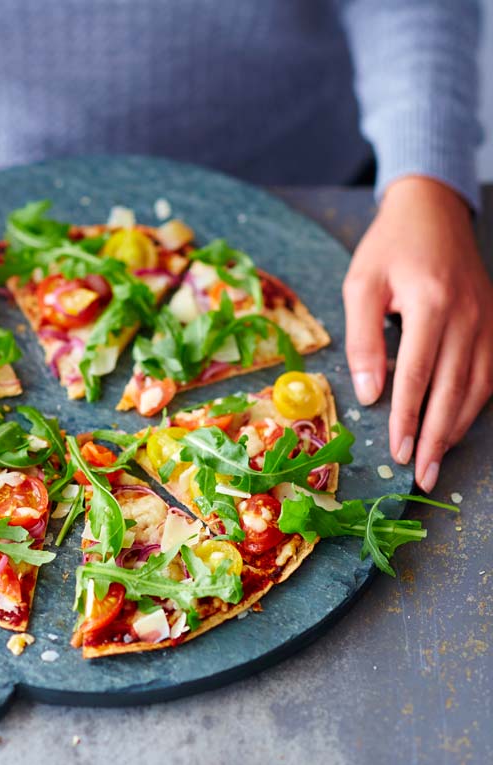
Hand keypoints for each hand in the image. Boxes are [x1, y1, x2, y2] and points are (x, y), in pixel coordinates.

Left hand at [343, 176, 492, 491]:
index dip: (408, 419)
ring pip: (479, 387)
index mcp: (432, 304)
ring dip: (459, 428)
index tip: (398, 452)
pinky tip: (460, 425)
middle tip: (422, 474)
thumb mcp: (362, 284)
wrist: (433, 211)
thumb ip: (364, 338)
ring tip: (440, 461)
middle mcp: (469, 316)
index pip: (418, 376)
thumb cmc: (389, 248)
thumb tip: (370, 393)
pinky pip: (492, 373)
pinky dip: (477, 404)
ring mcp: (489, 320)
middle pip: (454, 390)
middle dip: (436, 437)